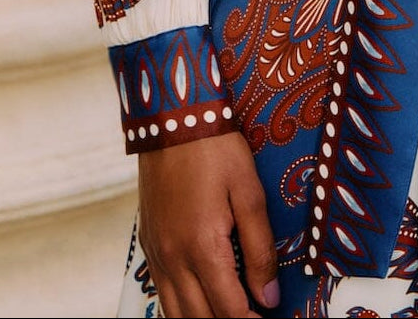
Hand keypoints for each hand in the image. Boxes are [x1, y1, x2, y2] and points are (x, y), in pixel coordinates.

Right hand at [138, 131, 279, 317]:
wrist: (172, 120)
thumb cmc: (216, 150)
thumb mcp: (249, 192)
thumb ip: (259, 249)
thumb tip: (269, 297)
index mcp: (202, 247)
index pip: (229, 310)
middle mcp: (173, 259)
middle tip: (254, 316)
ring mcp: (156, 254)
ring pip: (175, 313)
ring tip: (230, 313)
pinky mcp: (148, 245)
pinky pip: (161, 294)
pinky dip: (181, 309)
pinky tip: (199, 303)